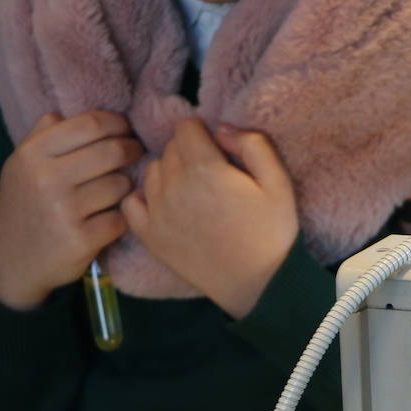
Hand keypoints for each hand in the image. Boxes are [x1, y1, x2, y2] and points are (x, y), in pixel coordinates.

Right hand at [0, 111, 142, 308]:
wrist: (9, 263)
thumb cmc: (25, 206)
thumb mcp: (21, 165)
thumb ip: (44, 135)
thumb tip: (68, 110)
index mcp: (32, 154)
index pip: (90, 124)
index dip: (117, 123)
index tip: (125, 130)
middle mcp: (45, 179)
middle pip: (113, 151)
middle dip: (132, 150)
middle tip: (135, 153)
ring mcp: (63, 210)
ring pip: (121, 184)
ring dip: (125, 187)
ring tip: (115, 190)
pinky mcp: (81, 239)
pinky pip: (122, 217)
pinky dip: (121, 218)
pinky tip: (109, 219)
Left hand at [121, 120, 296, 318]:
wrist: (257, 282)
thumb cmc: (271, 231)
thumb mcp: (279, 182)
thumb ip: (253, 145)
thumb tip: (221, 129)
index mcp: (205, 168)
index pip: (186, 127)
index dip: (204, 133)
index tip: (218, 149)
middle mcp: (173, 186)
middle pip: (169, 148)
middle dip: (189, 151)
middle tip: (211, 173)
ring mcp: (157, 212)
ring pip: (152, 171)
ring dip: (169, 173)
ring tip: (193, 191)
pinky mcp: (149, 235)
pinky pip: (132, 201)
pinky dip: (145, 197)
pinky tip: (168, 205)